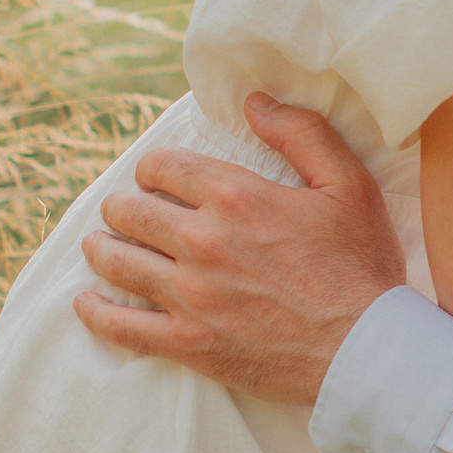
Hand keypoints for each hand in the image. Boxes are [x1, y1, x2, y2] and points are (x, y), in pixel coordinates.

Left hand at [75, 93, 408, 404]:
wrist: (365, 350)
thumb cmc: (362, 266)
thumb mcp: (349, 184)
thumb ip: (302, 133)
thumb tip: (255, 102)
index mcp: (235, 196)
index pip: (163, 167)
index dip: (153, 169)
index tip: (157, 178)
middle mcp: (203, 241)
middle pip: (129, 212)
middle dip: (122, 207)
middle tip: (125, 213)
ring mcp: (190, 295)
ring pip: (117, 261)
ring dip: (101, 248)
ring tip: (99, 246)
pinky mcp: (187, 342)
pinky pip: (121, 326)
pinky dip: (95, 312)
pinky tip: (86, 302)